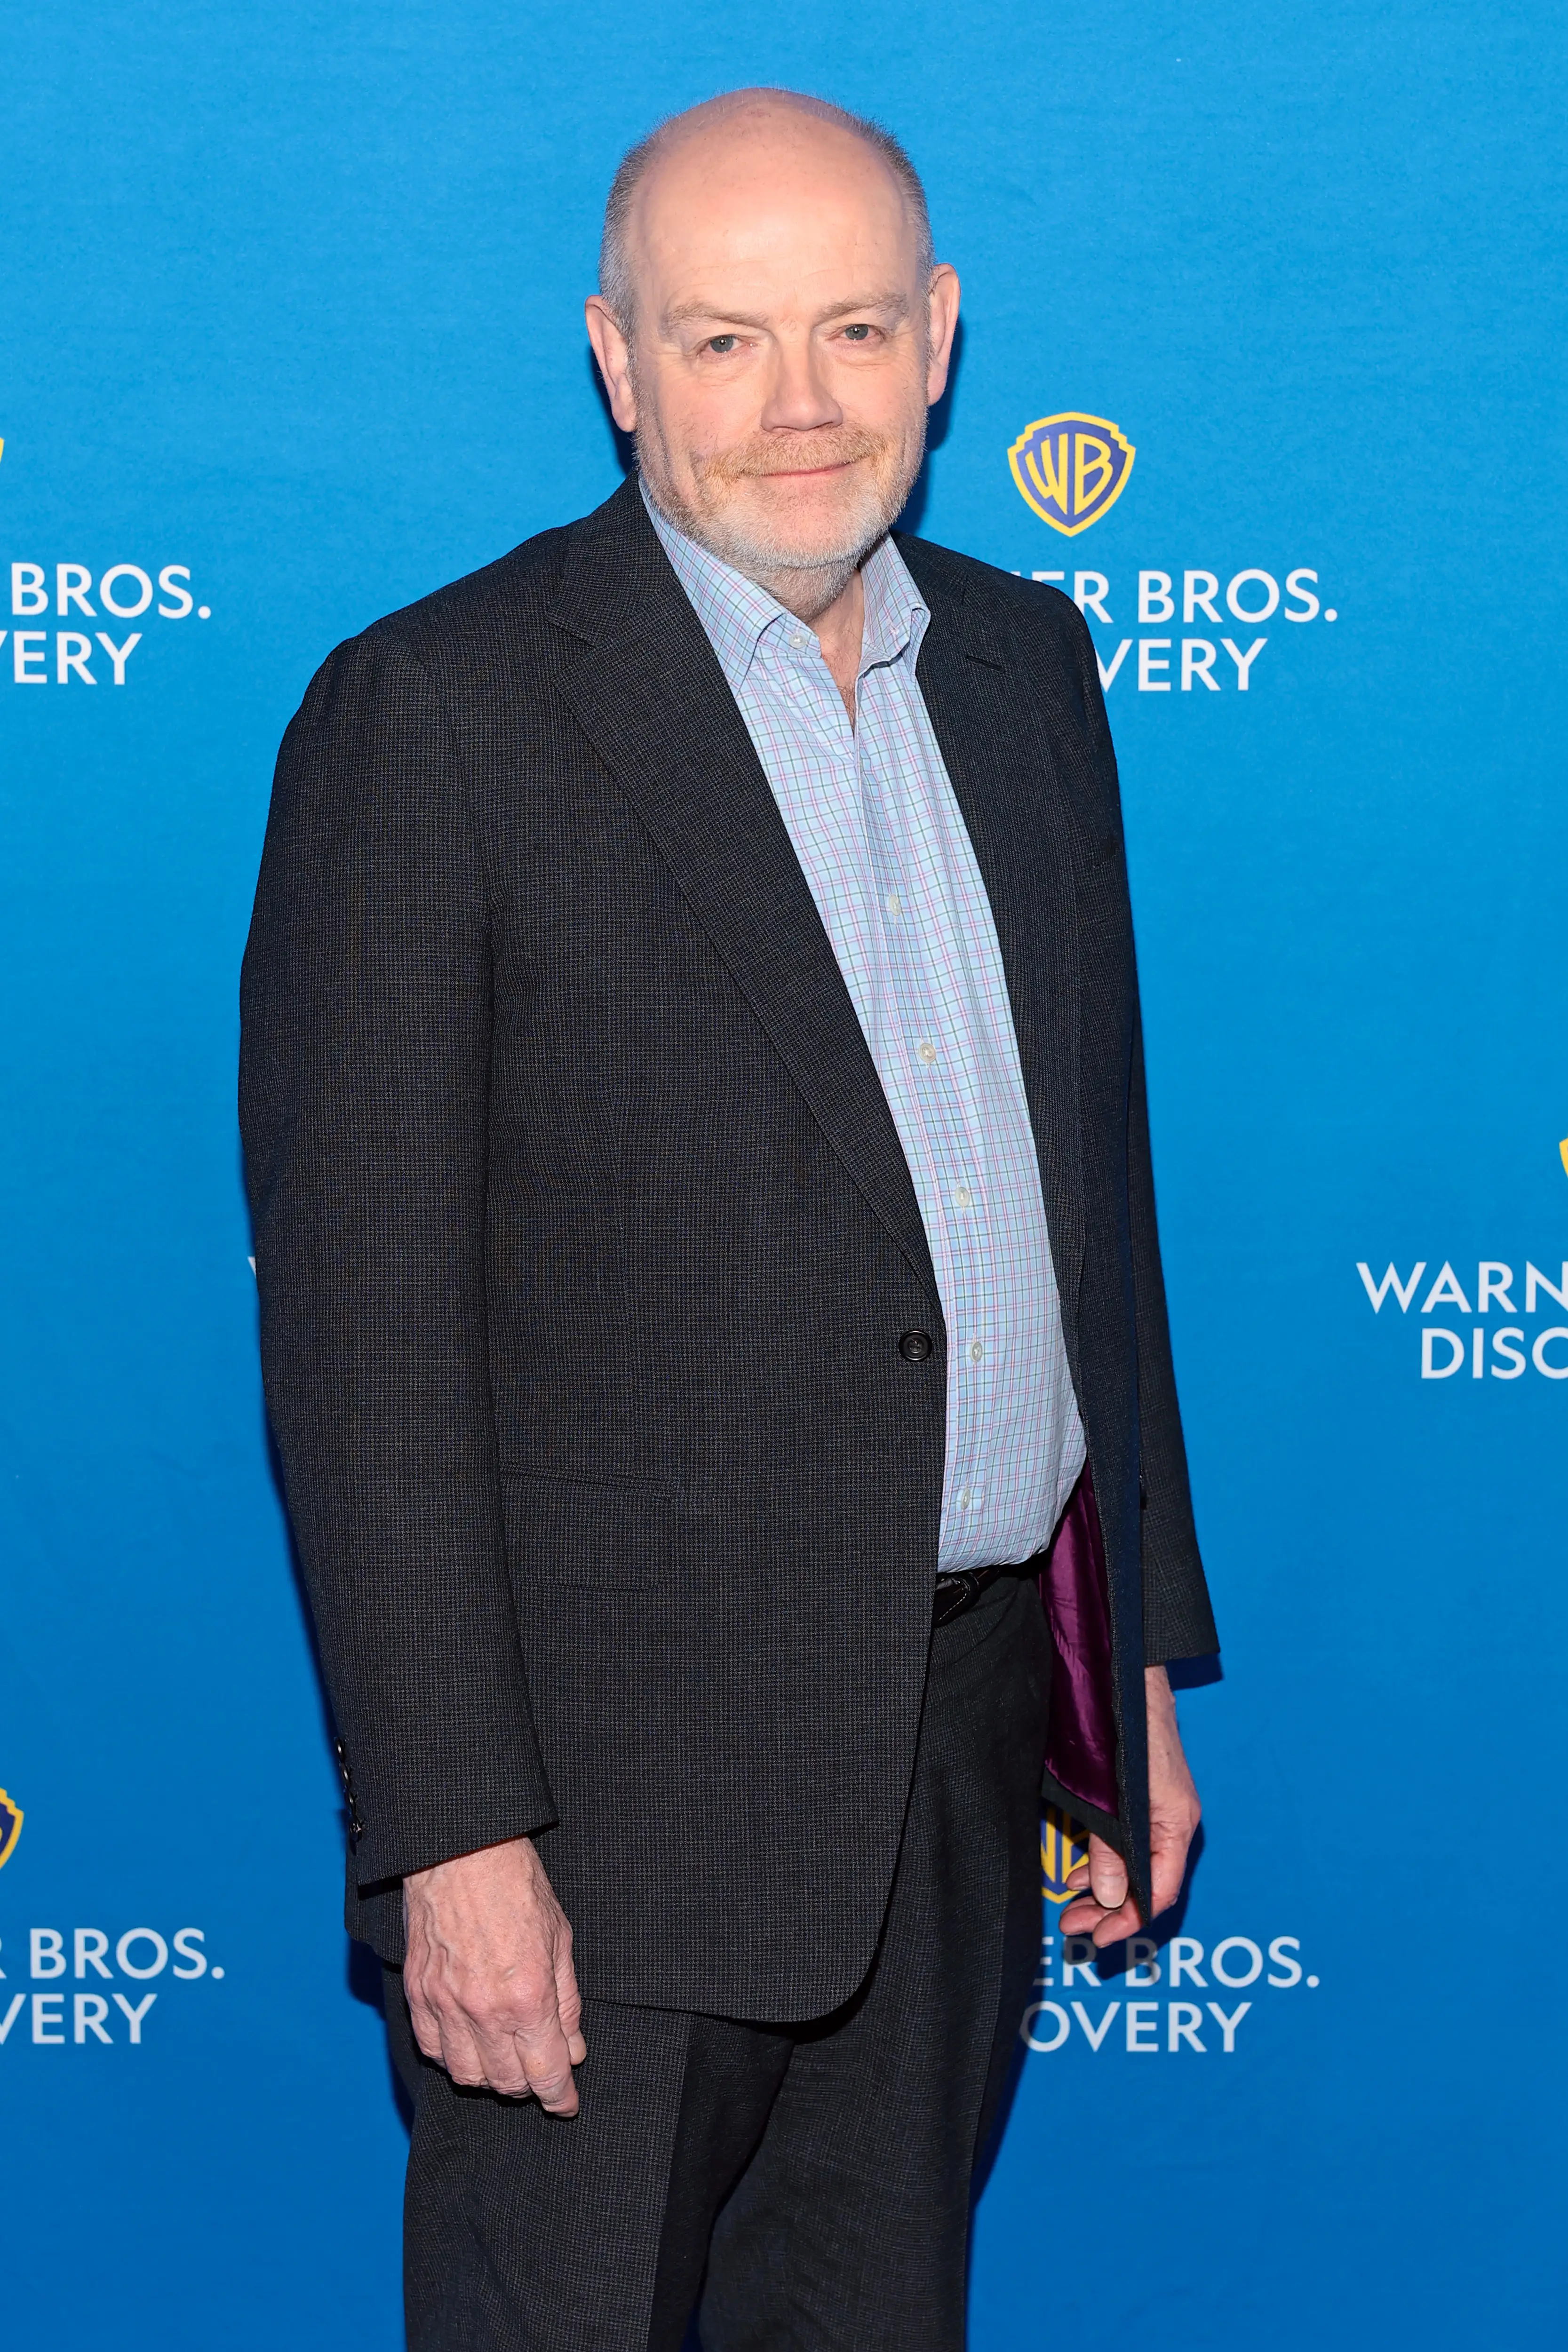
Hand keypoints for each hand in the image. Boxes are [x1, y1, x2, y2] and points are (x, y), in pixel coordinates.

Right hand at [402, 1835, 586, 2110]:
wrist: (461, 1849)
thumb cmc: (516, 1885)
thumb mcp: (561, 1938)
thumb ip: (567, 2002)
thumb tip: (573, 2049)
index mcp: (528, 1996)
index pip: (546, 2073)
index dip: (560, 2097)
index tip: (566, 2105)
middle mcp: (484, 2010)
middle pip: (507, 2082)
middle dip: (529, 2085)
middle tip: (539, 2071)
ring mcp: (445, 2004)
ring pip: (466, 2075)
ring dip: (489, 2076)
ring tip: (504, 2059)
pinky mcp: (418, 1993)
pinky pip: (431, 2048)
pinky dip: (452, 2055)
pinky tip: (468, 2041)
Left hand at [1059, 1665, 1200, 1947]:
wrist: (1131, 1679)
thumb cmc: (1128, 1731)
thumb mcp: (1116, 1798)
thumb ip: (1112, 1848)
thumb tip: (1110, 1898)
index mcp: (1176, 1824)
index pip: (1158, 1891)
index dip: (1130, 1921)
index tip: (1097, 1938)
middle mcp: (1173, 1822)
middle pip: (1146, 1885)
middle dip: (1110, 1911)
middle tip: (1071, 1925)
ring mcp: (1159, 1810)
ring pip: (1135, 1867)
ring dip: (1104, 1891)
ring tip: (1071, 1905)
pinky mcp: (1142, 1798)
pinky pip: (1129, 1844)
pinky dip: (1105, 1863)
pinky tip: (1081, 1873)